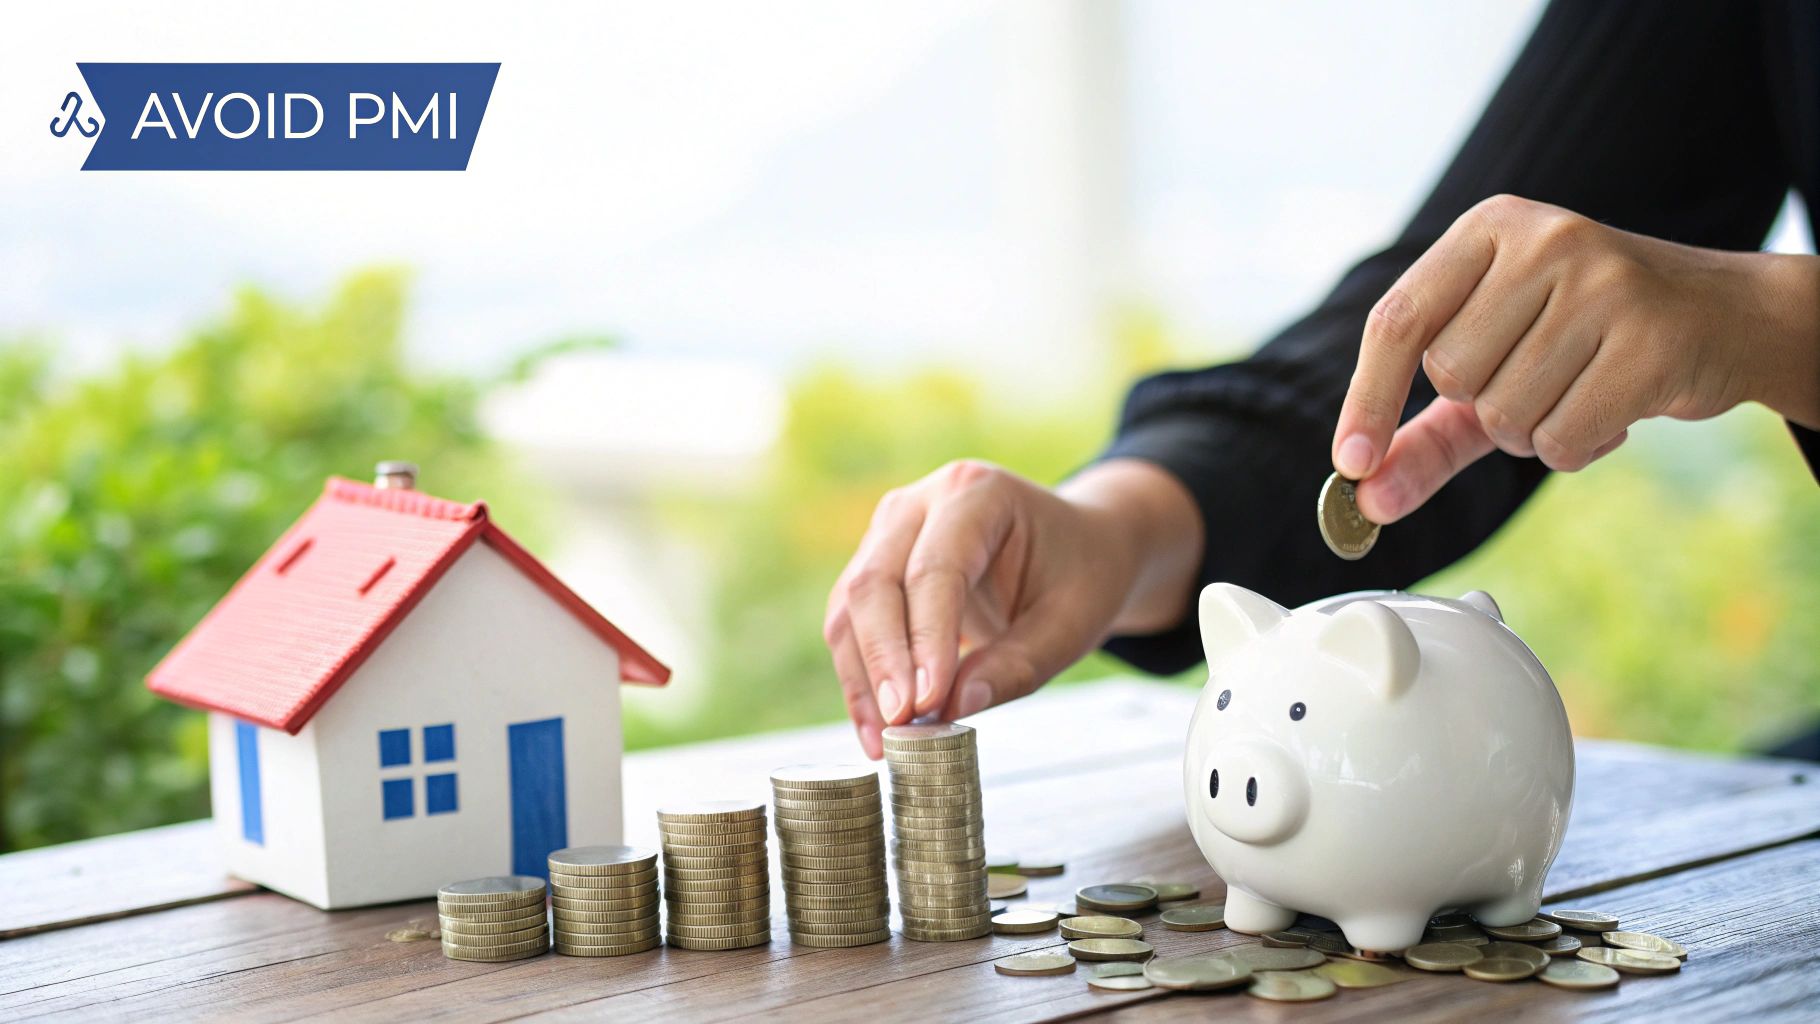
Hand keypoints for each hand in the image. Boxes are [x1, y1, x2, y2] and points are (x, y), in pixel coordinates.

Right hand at [823, 459, 1201, 757]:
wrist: (1079, 545)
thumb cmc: (1083, 574)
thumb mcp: (1073, 624)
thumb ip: (1017, 665)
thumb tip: (952, 708)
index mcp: (980, 493)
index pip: (935, 569)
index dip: (925, 639)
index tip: (925, 703)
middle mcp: (921, 501)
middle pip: (877, 582)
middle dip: (883, 660)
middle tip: (900, 724)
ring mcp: (891, 529)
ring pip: (852, 604)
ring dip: (862, 676)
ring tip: (883, 740)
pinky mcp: (876, 563)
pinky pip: (851, 621)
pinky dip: (860, 675)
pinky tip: (875, 725)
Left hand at [1333, 194, 1819, 523]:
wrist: (1723, 319)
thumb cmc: (1586, 341)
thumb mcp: (1494, 370)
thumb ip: (1421, 434)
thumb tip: (1361, 496)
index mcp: (1489, 228)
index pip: (1398, 320)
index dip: (1367, 399)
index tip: (1348, 463)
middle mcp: (1544, 239)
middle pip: (1450, 374)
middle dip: (1483, 405)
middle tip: (1539, 379)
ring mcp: (1603, 282)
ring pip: (1505, 414)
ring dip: (1533, 431)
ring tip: (1580, 387)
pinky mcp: (1650, 337)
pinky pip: (1563, 437)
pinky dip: (1576, 447)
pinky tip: (1612, 408)